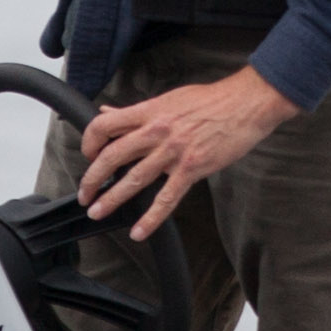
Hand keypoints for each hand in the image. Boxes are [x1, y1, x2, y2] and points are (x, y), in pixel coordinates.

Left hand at [76, 65, 299, 238]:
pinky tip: (139, 231)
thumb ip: (137, 111)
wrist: (245, 104)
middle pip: (112, 155)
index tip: (89, 156)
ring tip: (98, 213)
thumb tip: (108, 112)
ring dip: (112, 199)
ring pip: (133, 179)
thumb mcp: (168, 99)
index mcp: (149, 112)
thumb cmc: (210, 100)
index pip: (105, 125)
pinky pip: (166, 198)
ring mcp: (173, 151)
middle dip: (92, 178)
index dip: (89, 142)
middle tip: (85, 194)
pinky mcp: (192, 168)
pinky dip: (150, 218)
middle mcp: (157, 131)